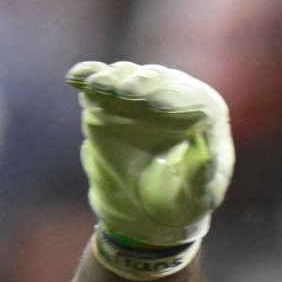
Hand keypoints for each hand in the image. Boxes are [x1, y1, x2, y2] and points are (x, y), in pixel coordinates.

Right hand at [66, 60, 234, 275]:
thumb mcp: (194, 197)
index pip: (191, 97)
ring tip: (96, 87)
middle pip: (157, 80)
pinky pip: (100, 79)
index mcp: (206, 113)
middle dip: (138, 84)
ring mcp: (142, 93)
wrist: (145, 204)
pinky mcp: (112, 97)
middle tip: (120, 90)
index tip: (152, 103)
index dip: (170, 98)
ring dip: (111, 80)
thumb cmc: (177, 200)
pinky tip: (76, 77)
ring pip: (128, 76)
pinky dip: (88, 77)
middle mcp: (175, 94)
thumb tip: (205, 154)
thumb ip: (199, 177)